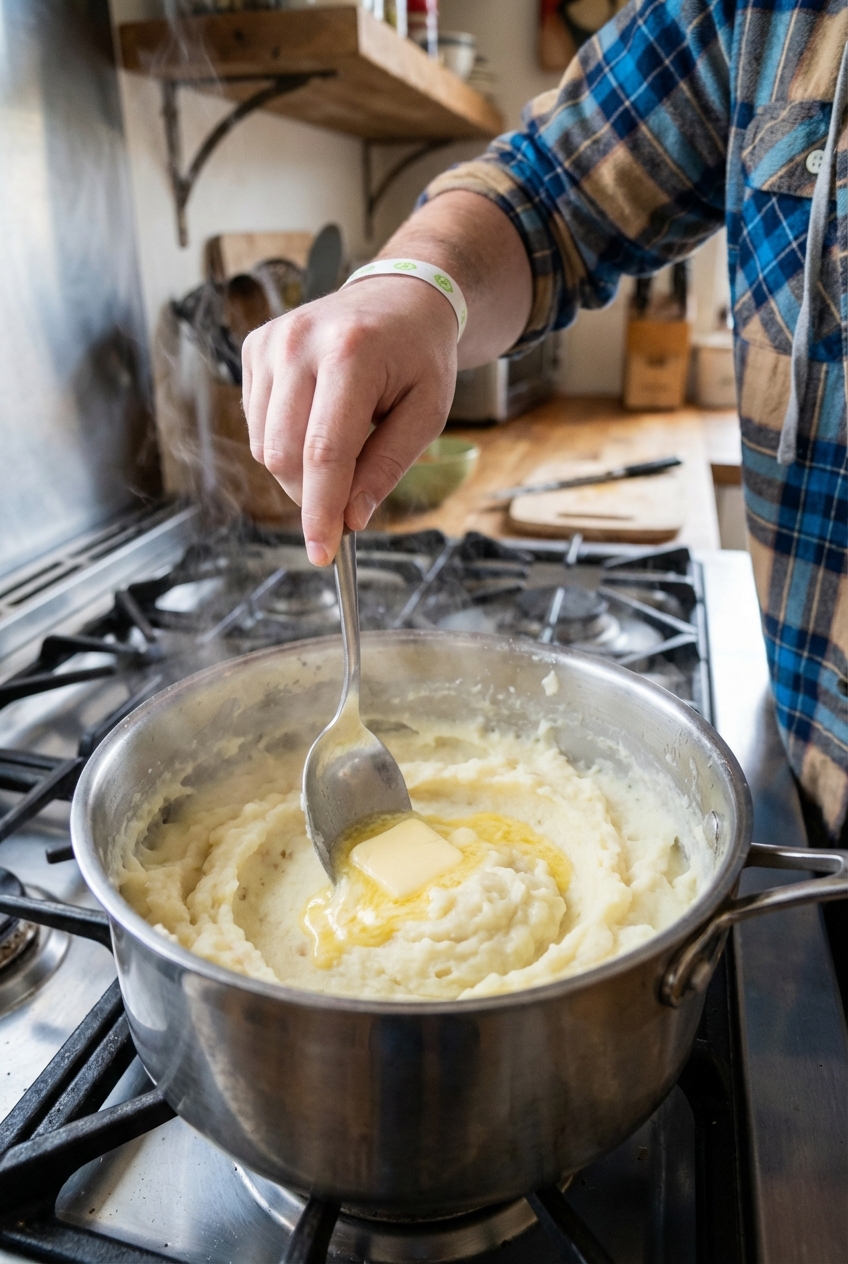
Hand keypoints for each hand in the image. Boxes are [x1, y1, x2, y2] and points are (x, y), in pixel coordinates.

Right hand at [242, 276, 457, 565]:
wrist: (400, 297)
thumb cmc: (419, 357)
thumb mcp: (427, 413)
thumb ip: (387, 466)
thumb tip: (351, 518)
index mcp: (351, 353)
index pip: (324, 451)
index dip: (320, 511)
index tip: (322, 552)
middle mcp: (300, 342)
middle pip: (284, 454)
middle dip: (311, 496)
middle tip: (345, 504)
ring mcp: (271, 341)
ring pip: (264, 445)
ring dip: (297, 472)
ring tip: (340, 451)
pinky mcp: (256, 347)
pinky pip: (256, 423)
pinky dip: (284, 442)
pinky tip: (317, 423)